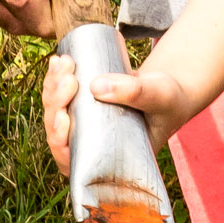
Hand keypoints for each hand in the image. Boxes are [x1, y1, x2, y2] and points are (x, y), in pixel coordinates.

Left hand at [42, 54, 191, 173]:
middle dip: (56, 102)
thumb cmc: (168, 103)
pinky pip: (61, 97)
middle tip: (69, 77)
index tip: (63, 117)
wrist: (169, 93)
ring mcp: (84, 127)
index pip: (71, 160)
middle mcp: (91, 146)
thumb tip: (95, 86)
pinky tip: (57, 62)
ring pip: (55, 112)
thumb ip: (135, 92)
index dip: (59, 141)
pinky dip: (56, 79)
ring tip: (64, 63)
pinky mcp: (83, 109)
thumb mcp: (158, 95)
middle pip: (57, 131)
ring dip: (53, 87)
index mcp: (107, 160)